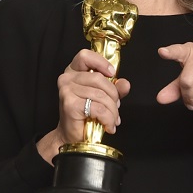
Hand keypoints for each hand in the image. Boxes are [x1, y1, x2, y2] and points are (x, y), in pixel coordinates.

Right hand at [38, 49, 129, 163]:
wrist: (71, 136)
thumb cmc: (85, 114)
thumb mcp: (103, 97)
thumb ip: (115, 88)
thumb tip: (125, 83)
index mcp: (73, 71)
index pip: (85, 56)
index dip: (101, 62)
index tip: (112, 73)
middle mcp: (67, 78)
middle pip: (99, 78)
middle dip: (113, 95)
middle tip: (116, 107)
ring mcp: (66, 90)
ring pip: (101, 95)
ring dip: (113, 110)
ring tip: (113, 119)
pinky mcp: (70, 104)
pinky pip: (98, 108)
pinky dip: (108, 118)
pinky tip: (108, 125)